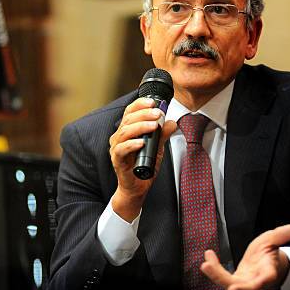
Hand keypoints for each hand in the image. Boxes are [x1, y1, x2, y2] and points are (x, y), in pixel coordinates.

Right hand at [109, 97, 176, 220]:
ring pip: (124, 132)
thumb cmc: (144, 166)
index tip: (153, 102)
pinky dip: (131, 145)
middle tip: (158, 113)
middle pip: (128, 120)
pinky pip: (121, 150)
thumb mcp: (158, 148)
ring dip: (140, 127)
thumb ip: (163, 134)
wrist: (138, 187)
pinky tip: (142, 143)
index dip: (140, 104)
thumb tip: (171, 122)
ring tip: (154, 125)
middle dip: (144, 114)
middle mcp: (119, 137)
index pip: (130, 112)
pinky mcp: (117, 161)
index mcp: (127, 130)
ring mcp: (117, 148)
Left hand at [201, 224, 289, 289]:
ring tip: (207, 265)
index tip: (261, 281)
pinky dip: (213, 269)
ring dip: (217, 277)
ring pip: (230, 285)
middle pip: (248, 289)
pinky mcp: (233, 281)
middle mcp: (256, 282)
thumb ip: (281, 235)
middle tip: (232, 287)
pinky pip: (221, 277)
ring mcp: (243, 283)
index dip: (263, 281)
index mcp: (268, 273)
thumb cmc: (268, 254)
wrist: (263, 263)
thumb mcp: (273, 240)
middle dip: (240, 289)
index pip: (267, 279)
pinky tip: (208, 257)